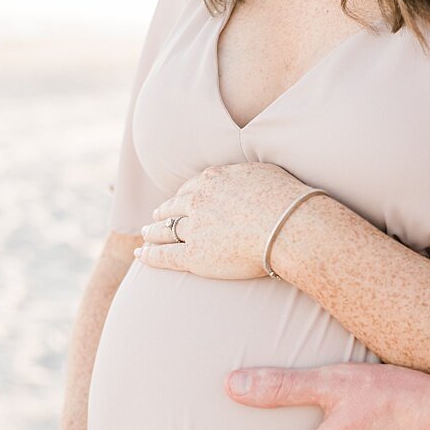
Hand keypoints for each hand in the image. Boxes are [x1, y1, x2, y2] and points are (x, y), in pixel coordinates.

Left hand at [135, 163, 310, 278]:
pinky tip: (140, 255)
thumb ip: (249, 176)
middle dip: (163, 212)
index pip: (191, 187)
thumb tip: (251, 178)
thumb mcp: (265, 173)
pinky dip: (150, 255)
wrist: (288, 224)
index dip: (183, 196)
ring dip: (153, 232)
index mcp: (214, 180)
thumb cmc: (287, 201)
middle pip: (173, 207)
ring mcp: (194, 228)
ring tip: (146, 236)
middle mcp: (199, 200)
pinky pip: (165, 255)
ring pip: (165, 229)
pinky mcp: (195, 255)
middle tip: (155, 217)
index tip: (178, 200)